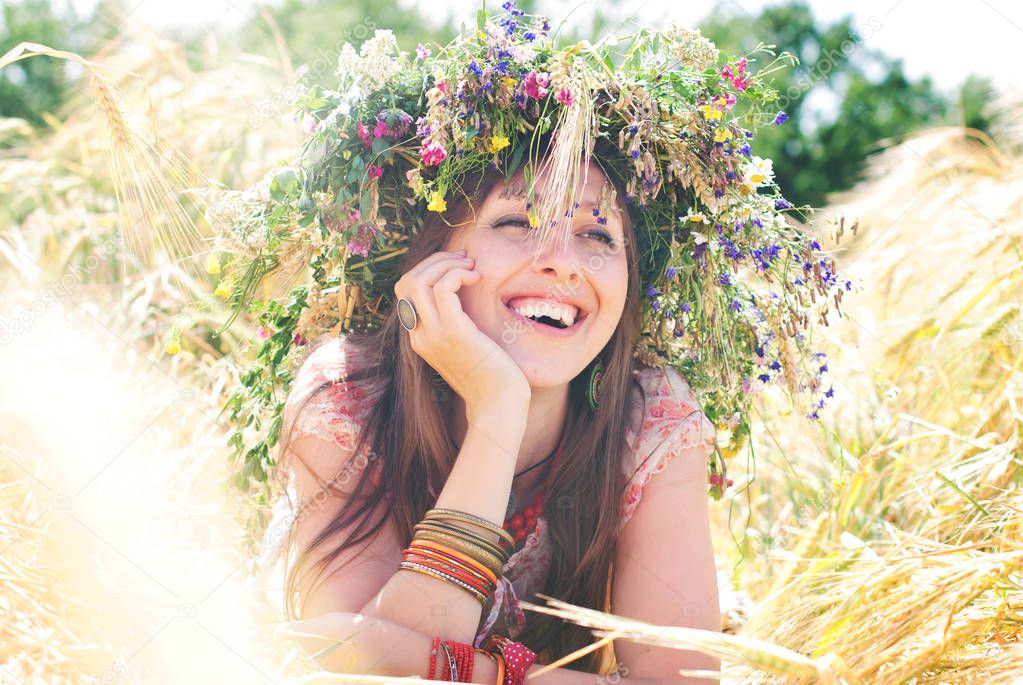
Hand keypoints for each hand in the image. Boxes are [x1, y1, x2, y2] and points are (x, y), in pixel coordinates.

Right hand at [394, 249, 530, 414]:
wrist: (498, 405)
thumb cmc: (490, 376)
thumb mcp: (464, 347)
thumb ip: (454, 325)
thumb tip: (459, 296)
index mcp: (419, 338)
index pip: (405, 293)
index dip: (428, 271)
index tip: (457, 267)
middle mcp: (419, 336)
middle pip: (406, 282)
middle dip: (434, 261)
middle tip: (464, 259)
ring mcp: (434, 334)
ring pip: (418, 281)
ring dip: (446, 263)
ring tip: (472, 266)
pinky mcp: (454, 332)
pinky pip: (444, 288)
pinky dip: (459, 274)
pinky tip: (478, 278)